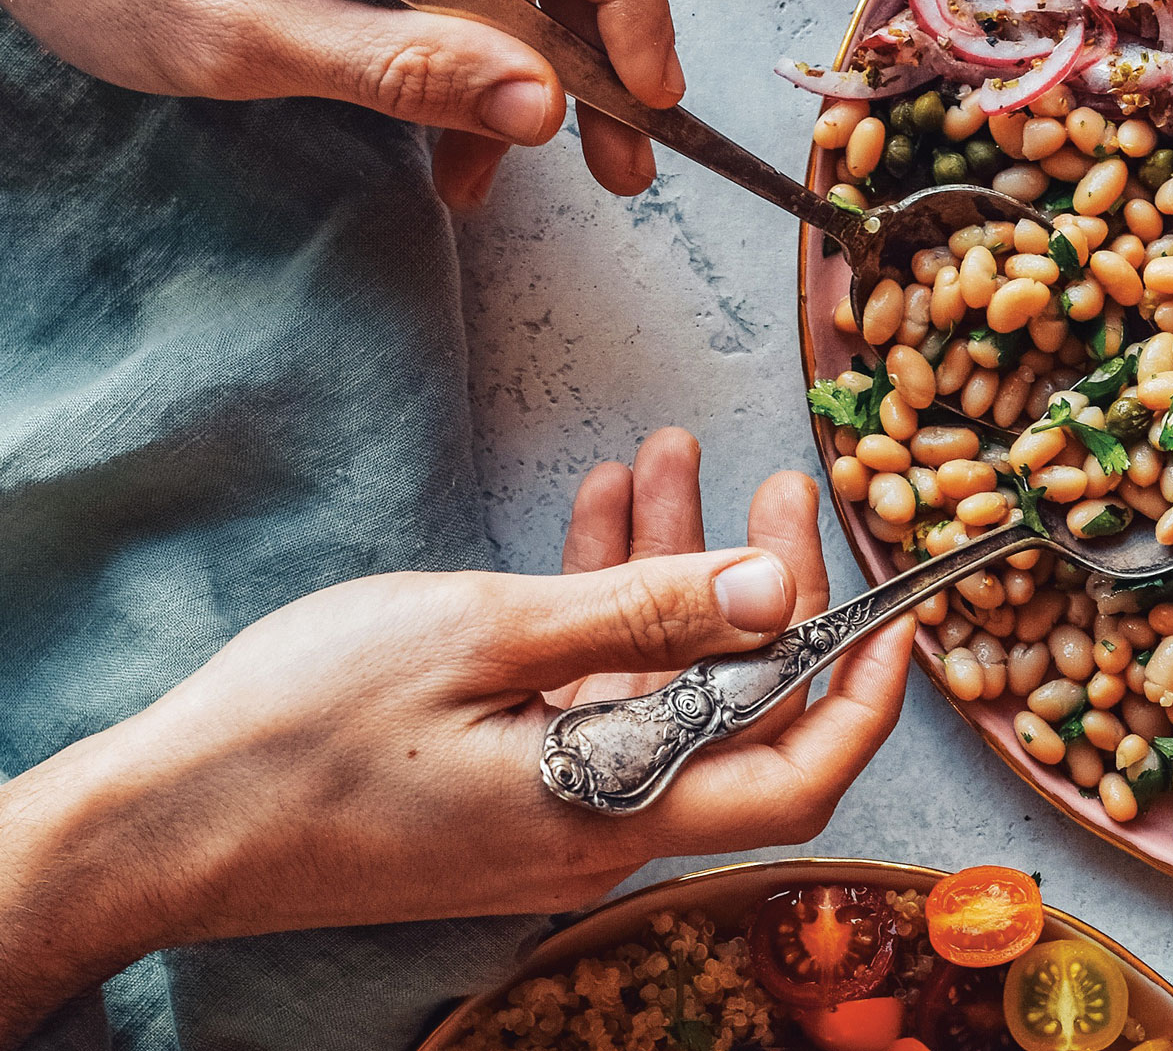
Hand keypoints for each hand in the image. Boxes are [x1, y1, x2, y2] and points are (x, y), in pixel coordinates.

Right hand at [0, 430, 912, 1043]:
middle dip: (762, 589)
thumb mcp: (487, 638)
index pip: (799, 774)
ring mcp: (551, 807)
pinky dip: (602, 603)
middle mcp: (602, 825)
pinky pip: (586, 691)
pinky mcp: (502, 783)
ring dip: (671, 571)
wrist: (159, 822)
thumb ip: (641, 614)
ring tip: (670, 456)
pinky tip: (599, 507)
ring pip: (656, 683)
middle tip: (771, 486)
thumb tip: (770, 592)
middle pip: (734, 709)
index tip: (902, 612)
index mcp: (617, 810)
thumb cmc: (304, 732)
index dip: (866, 694)